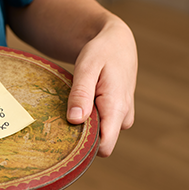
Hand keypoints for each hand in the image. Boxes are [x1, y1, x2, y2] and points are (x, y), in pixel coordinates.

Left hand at [66, 16, 136, 156]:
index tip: (65, 135)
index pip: (104, 147)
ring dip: (86, 124)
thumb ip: (81, 94)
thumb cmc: (100, 52)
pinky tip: (82, 103)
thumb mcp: (87, 67)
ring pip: (100, 135)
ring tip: (76, 102)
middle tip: (65, 112)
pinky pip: (103, 126)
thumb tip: (75, 120)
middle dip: (82, 135)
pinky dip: (90, 118)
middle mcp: (123, 117)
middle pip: (100, 144)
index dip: (85, 147)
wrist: (118, 42)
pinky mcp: (118, 115)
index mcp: (117, 108)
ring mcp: (123, 117)